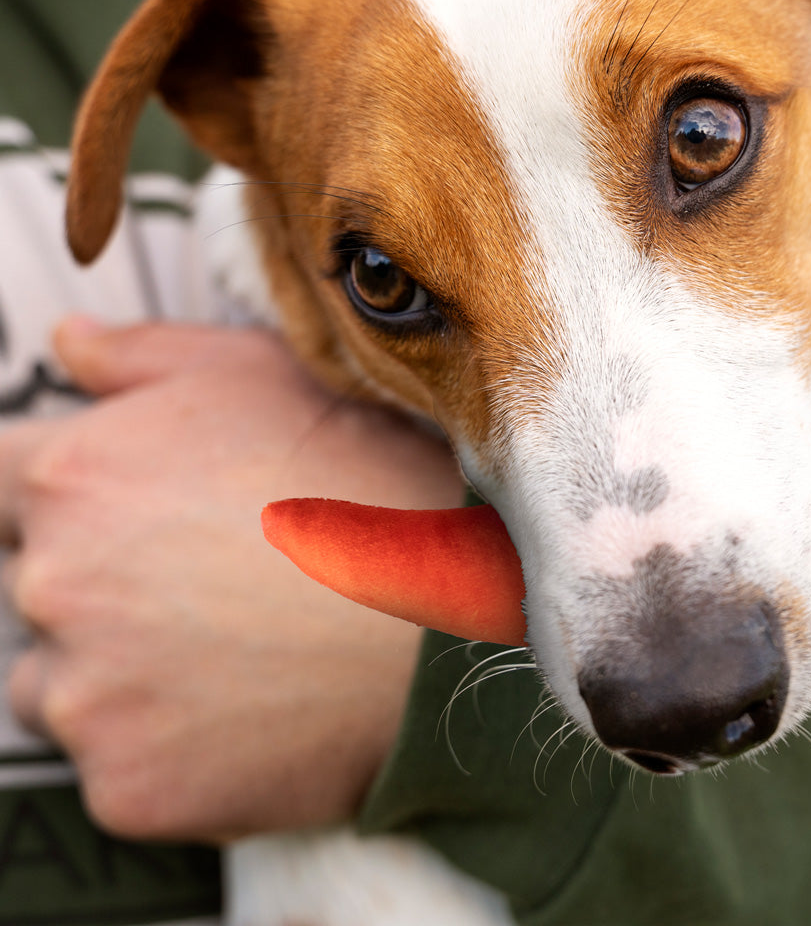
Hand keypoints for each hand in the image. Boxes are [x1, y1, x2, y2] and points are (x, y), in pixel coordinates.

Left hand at [0, 318, 462, 841]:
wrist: (449, 609)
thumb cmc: (367, 480)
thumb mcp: (263, 372)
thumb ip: (144, 354)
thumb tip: (71, 344)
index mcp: (74, 474)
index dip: (62, 492)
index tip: (116, 508)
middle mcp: (56, 581)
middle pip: (33, 582)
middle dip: (101, 575)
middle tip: (209, 572)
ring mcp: (87, 693)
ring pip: (58, 679)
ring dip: (114, 667)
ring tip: (229, 642)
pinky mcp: (125, 785)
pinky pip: (111, 763)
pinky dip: (161, 741)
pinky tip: (244, 702)